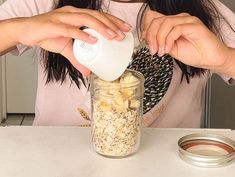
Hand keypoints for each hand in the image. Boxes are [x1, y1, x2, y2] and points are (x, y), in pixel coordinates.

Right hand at [8, 6, 130, 75]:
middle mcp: (72, 13)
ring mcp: (62, 18)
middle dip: (112, 24)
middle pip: (96, 15)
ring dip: (101, 28)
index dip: (114, 21)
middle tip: (124, 33)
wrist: (25, 31)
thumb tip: (88, 71)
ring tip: (113, 36)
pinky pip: (70, 29)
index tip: (126, 29)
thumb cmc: (47, 34)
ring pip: (86, 19)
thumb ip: (78, 59)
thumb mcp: (66, 48)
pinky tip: (93, 40)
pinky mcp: (53, 25)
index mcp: (76, 15)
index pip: (99, 16)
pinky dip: (82, 34)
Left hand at [142, 10, 229, 72]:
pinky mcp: (194, 25)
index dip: (146, 28)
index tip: (144, 41)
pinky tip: (168, 49)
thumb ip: (160, 42)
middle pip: (157, 20)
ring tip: (160, 51)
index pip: (153, 17)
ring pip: (165, 23)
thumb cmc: (193, 54)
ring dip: (159, 39)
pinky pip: (176, 29)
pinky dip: (169, 40)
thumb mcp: (170, 49)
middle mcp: (179, 19)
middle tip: (152, 50)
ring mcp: (187, 20)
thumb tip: (149, 41)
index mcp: (172, 23)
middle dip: (151, 36)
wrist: (209, 59)